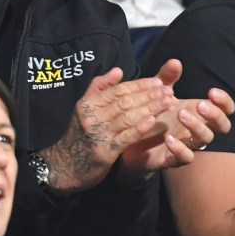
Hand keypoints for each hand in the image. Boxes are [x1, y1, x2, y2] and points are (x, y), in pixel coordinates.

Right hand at [41, 68, 173, 191]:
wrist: (66, 165)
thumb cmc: (80, 134)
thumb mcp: (84, 108)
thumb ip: (100, 87)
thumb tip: (118, 70)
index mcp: (88, 104)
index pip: (117, 91)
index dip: (139, 85)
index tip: (157, 82)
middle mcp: (91, 116)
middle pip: (124, 102)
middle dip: (148, 95)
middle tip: (168, 91)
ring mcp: (98, 134)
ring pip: (127, 117)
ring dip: (150, 109)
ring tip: (168, 103)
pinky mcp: (105, 152)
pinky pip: (126, 137)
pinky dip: (140, 128)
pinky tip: (153, 120)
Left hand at [121, 60, 234, 174]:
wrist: (131, 139)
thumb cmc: (152, 114)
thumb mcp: (157, 93)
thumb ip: (166, 78)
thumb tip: (175, 61)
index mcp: (199, 112)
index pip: (224, 109)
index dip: (224, 101)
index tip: (212, 91)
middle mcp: (198, 129)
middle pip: (223, 126)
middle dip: (215, 115)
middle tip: (200, 104)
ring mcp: (188, 144)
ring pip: (204, 139)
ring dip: (196, 126)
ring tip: (180, 113)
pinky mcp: (173, 159)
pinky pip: (185, 158)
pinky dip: (180, 149)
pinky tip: (169, 138)